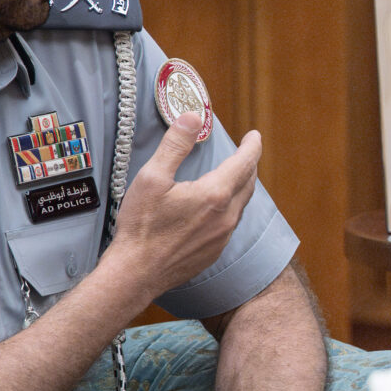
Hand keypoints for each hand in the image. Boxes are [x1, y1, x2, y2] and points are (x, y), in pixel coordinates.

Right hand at [106, 113, 263, 298]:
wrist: (136, 274)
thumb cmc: (141, 226)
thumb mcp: (152, 178)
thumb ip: (176, 145)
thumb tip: (194, 117)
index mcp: (215, 194)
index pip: (245, 163)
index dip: (252, 146)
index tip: (254, 135)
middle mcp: (226, 216)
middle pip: (248, 183)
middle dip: (249, 164)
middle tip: (246, 151)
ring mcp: (223, 236)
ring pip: (241, 204)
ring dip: (241, 186)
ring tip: (235, 174)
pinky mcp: (215, 251)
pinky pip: (231, 222)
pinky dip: (231, 206)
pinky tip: (218, 206)